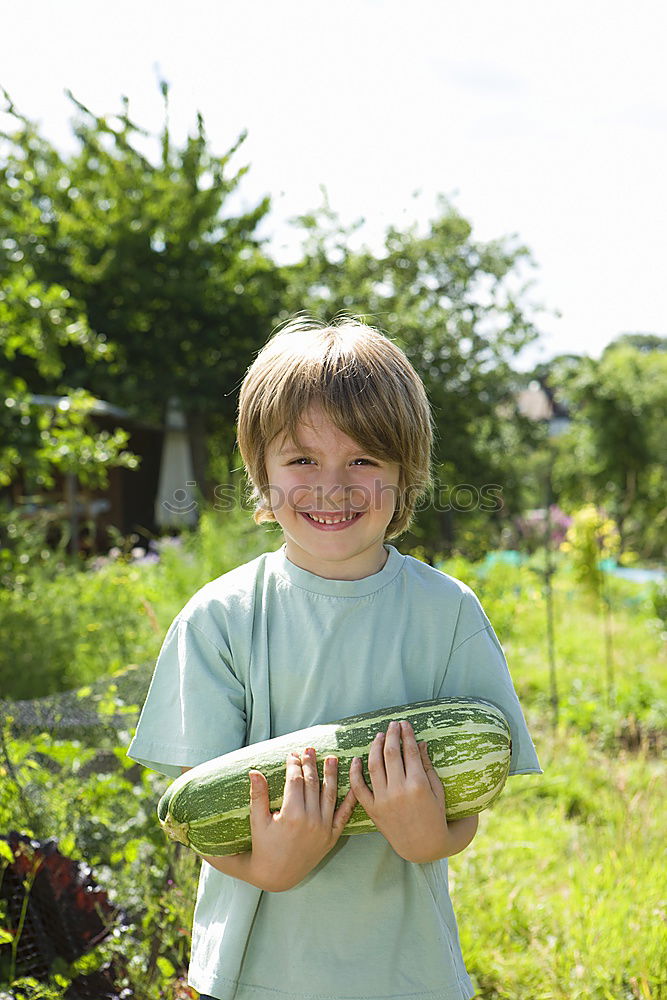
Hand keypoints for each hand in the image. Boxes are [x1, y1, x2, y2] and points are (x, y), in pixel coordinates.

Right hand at [246, 748, 356, 891]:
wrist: (277, 875)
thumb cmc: (263, 846)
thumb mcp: (257, 821)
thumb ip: (258, 795)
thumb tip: (254, 771)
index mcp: (292, 815)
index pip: (295, 781)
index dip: (294, 765)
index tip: (292, 754)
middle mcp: (311, 821)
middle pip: (312, 784)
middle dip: (310, 765)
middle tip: (310, 750)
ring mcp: (323, 829)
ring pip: (330, 795)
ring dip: (331, 775)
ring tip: (331, 758)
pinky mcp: (331, 837)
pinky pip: (343, 815)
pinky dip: (350, 800)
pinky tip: (353, 785)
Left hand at [349, 719, 473, 863]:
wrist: (424, 846)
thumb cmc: (436, 816)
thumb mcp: (437, 790)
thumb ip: (426, 766)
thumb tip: (420, 742)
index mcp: (418, 785)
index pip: (409, 751)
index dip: (406, 735)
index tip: (405, 724)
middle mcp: (399, 791)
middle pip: (390, 754)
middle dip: (391, 735)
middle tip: (392, 725)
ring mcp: (384, 800)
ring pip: (373, 766)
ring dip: (375, 747)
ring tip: (378, 736)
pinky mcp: (373, 810)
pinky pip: (359, 788)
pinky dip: (355, 772)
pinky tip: (357, 759)